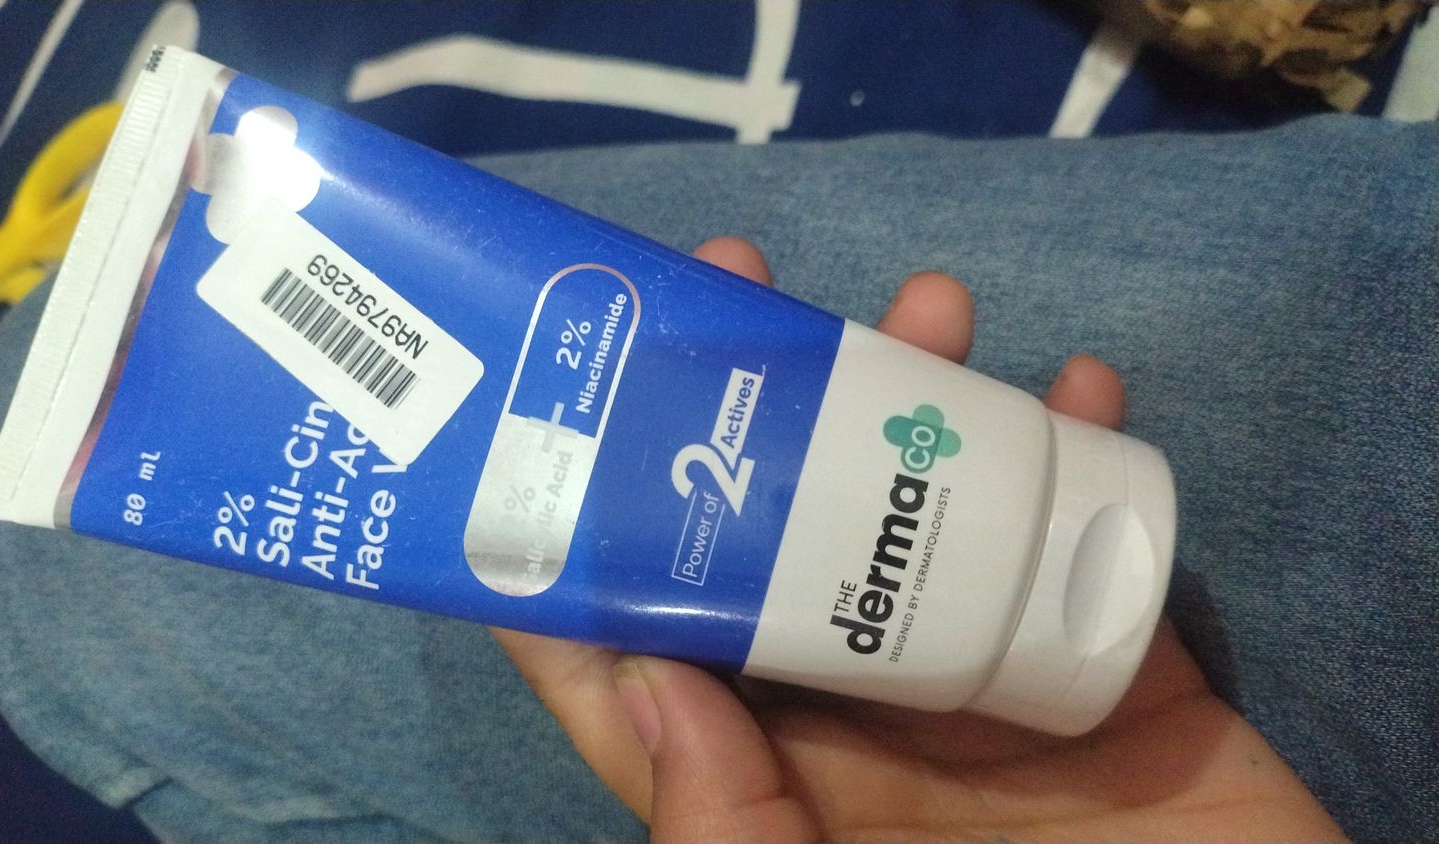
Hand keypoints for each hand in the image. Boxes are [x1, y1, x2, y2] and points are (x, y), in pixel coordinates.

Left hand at [492, 237, 1344, 842]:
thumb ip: (724, 820)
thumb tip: (642, 677)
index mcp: (767, 765)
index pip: (642, 643)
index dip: (595, 533)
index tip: (578, 408)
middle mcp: (852, 702)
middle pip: (782, 527)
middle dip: (765, 401)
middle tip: (750, 280)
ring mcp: (975, 666)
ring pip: (922, 497)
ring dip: (921, 387)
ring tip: (934, 308)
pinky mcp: (1100, 653)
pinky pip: (1079, 526)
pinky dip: (1081, 446)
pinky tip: (1083, 387)